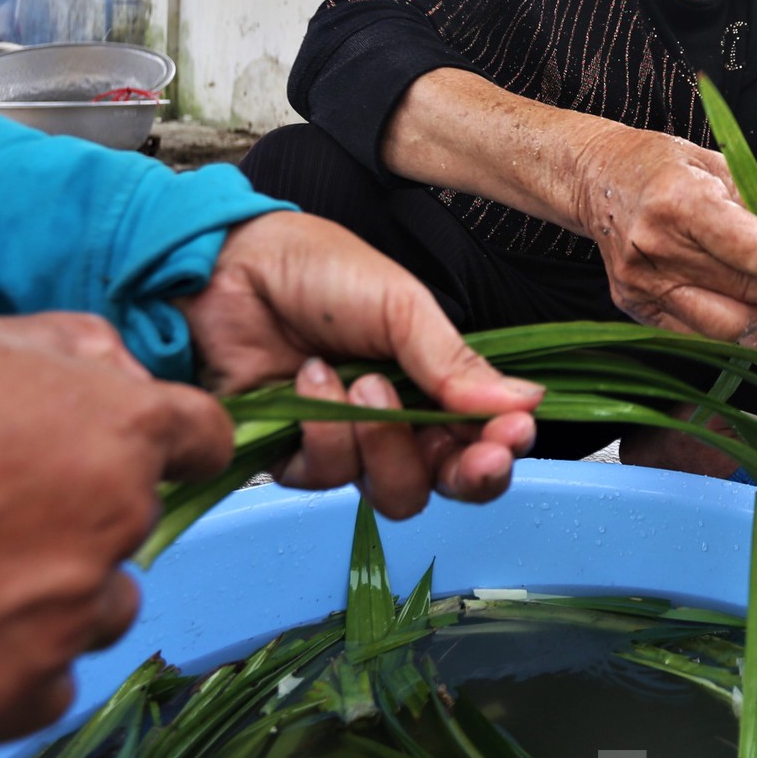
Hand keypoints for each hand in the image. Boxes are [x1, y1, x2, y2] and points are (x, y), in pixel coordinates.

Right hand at [0, 314, 232, 752]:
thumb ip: (72, 354)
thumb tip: (121, 374)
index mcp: (117, 431)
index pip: (197, 441)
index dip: (167, 447)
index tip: (152, 457)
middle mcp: (109, 526)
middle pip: (129, 536)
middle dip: (77, 523)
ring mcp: (60, 619)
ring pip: (92, 613)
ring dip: (46, 599)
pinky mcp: (4, 698)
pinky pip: (43, 690)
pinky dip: (4, 669)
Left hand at [175, 211, 539, 517]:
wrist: (230, 265)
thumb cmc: (318, 272)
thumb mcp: (401, 306)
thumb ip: (456, 362)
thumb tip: (526, 402)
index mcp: (432, 385)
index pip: (481, 437)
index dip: (502, 447)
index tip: (515, 433)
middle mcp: (396, 424)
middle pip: (445, 482)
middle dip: (466, 473)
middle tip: (476, 454)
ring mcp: (346, 443)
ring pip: (392, 491)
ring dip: (385, 439)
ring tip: (363, 379)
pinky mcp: (292, 456)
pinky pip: (326, 476)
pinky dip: (324, 430)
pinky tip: (310, 380)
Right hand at [571, 124, 756, 342]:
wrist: (597, 178)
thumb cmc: (661, 167)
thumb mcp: (718, 167)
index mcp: (681, 202)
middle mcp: (656, 248)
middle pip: (751, 295)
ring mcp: (642, 284)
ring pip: (730, 330)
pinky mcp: (636, 308)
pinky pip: (701, 337)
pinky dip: (736, 331)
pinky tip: (751, 310)